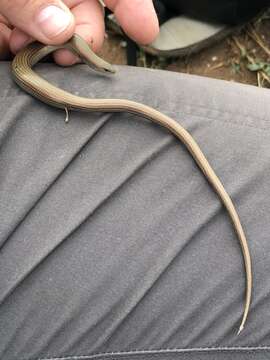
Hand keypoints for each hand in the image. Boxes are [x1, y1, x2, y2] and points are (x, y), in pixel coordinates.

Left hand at [0, 0, 158, 64]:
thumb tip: (60, 26)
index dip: (130, 5)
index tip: (145, 32)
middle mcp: (55, 0)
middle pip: (87, 23)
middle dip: (76, 41)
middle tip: (51, 49)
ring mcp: (40, 23)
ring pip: (65, 48)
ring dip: (47, 56)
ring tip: (16, 45)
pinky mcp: (26, 45)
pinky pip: (42, 62)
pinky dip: (35, 66)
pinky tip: (17, 55)